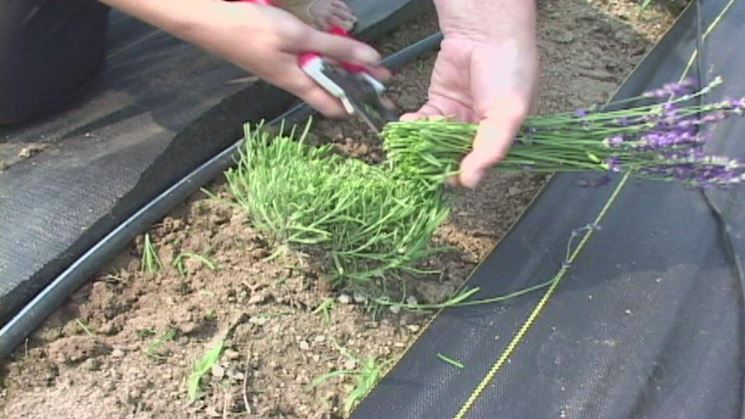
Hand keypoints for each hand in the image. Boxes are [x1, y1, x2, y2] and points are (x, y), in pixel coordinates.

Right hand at [101, 0, 388, 116]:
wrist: (208, 21)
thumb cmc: (251, 30)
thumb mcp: (298, 36)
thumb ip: (334, 48)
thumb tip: (371, 60)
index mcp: (298, 83)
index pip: (334, 106)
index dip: (359, 105)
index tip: (382, 98)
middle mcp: (291, 81)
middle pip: (330, 89)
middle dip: (357, 83)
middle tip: (383, 74)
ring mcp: (281, 69)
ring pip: (319, 75)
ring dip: (342, 69)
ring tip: (365, 60)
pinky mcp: (274, 57)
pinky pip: (306, 62)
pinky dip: (323, 57)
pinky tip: (329, 48)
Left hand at [404, 0, 538, 187]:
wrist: (486, 32)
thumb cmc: (509, 72)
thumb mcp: (508, 114)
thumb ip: (489, 150)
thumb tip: (470, 182)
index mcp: (500, 137)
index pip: (479, 165)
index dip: (463, 174)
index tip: (447, 180)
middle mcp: (478, 130)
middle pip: (454, 156)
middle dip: (438, 162)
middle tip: (422, 167)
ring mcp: (457, 117)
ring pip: (436, 141)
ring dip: (423, 146)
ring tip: (412, 147)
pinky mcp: (438, 102)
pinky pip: (424, 121)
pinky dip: (415, 126)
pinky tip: (408, 125)